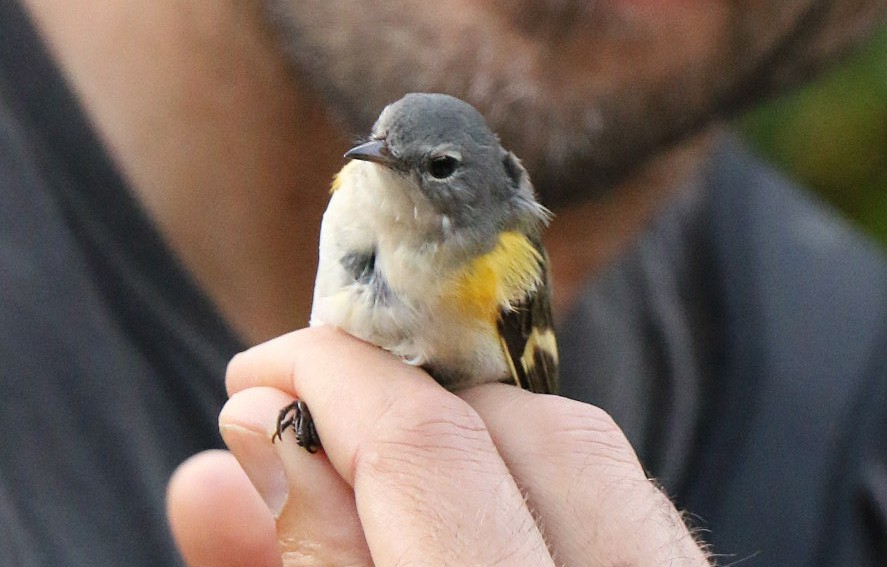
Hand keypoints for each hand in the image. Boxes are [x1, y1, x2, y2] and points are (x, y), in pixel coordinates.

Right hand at [167, 326, 709, 565]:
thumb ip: (288, 562)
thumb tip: (234, 445)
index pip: (433, 456)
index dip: (329, 386)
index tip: (258, 378)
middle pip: (534, 430)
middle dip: (400, 402)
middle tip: (305, 423)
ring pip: (590, 453)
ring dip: (468, 434)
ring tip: (379, 466)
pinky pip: (627, 499)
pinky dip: (531, 480)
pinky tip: (466, 509)